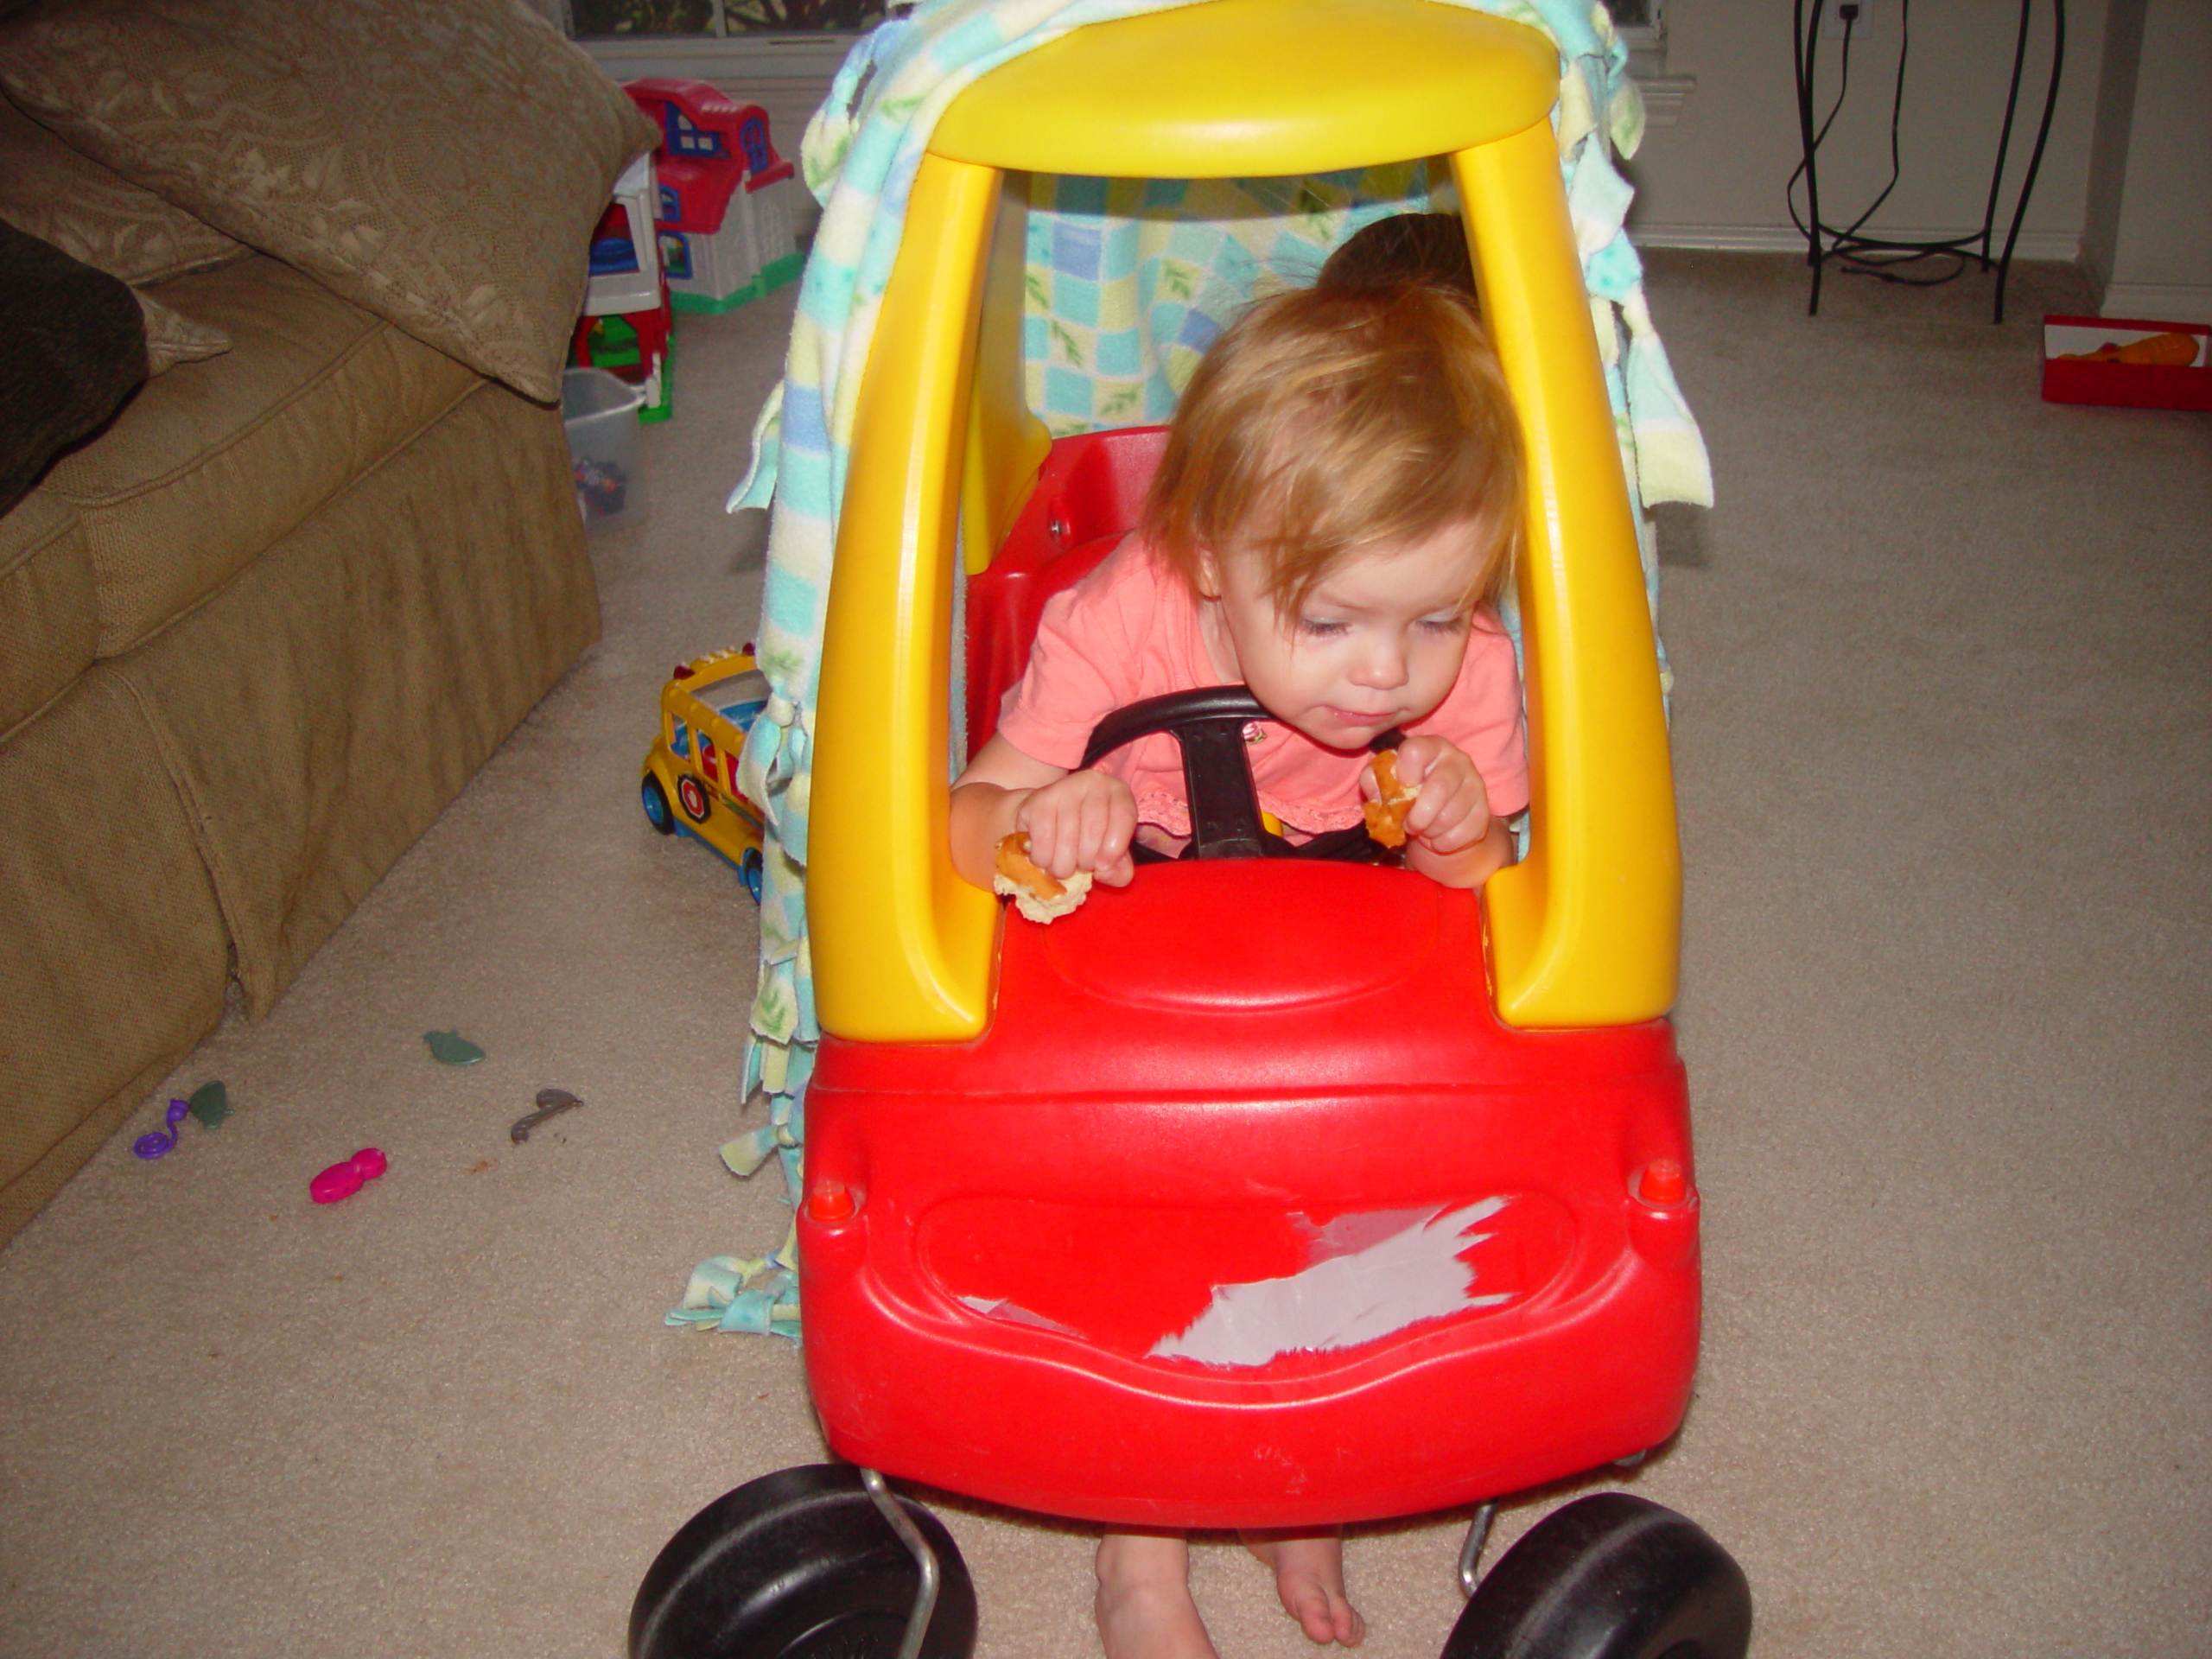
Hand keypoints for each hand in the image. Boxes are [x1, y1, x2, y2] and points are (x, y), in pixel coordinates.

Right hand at [1017, 769, 1136, 886]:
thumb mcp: (1110, 850)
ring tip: (1062, 866)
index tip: (1102, 868)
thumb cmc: (1084, 836)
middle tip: (1079, 867)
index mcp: (1118, 792)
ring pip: (1068, 839)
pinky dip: (1044, 859)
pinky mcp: (1039, 800)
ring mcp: (1064, 788)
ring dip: (1063, 866)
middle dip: (1086, 862)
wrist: (1044, 817)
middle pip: (1094, 831)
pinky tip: (1045, 858)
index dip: (1115, 848)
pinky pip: (1044, 840)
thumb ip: (1119, 868)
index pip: (1124, 817)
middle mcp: (1092, 782)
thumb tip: (1108, 872)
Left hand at [1380, 735, 1490, 855]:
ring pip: (1450, 815)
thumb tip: (1376, 793)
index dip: (1403, 774)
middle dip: (1418, 815)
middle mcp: (1458, 760)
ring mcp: (1475, 784)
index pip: (1415, 750)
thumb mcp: (1386, 784)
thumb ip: (1374, 782)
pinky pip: (1462, 833)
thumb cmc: (1409, 795)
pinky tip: (1438, 839)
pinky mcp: (1484, 811)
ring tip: (1424, 830)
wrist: (1439, 819)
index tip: (1402, 789)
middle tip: (1409, 825)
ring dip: (1430, 831)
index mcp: (1430, 747)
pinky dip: (1444, 843)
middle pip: (1439, 787)